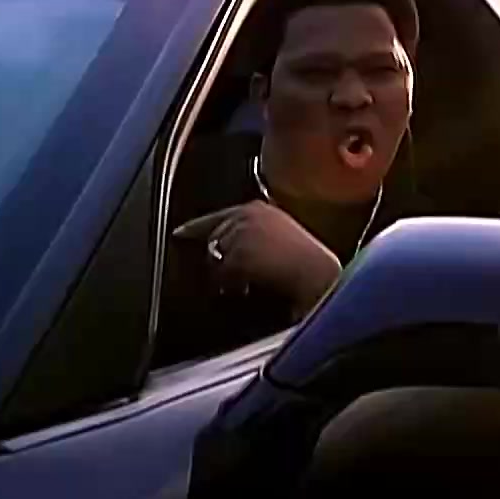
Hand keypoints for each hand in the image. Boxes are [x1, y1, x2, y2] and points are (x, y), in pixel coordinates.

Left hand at [173, 201, 341, 316]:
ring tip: (250, 286)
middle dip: (219, 260)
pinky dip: (232, 287)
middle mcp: (246, 214)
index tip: (179, 233)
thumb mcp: (284, 237)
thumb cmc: (309, 267)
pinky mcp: (237, 254)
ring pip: (215, 259)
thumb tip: (227, 253)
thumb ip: (256, 235)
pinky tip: (250, 290)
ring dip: (227, 276)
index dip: (196, 227)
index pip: (219, 216)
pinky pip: (221, 277)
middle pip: (213, 240)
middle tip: (239, 278)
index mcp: (259, 208)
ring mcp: (240, 233)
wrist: (320, 278)